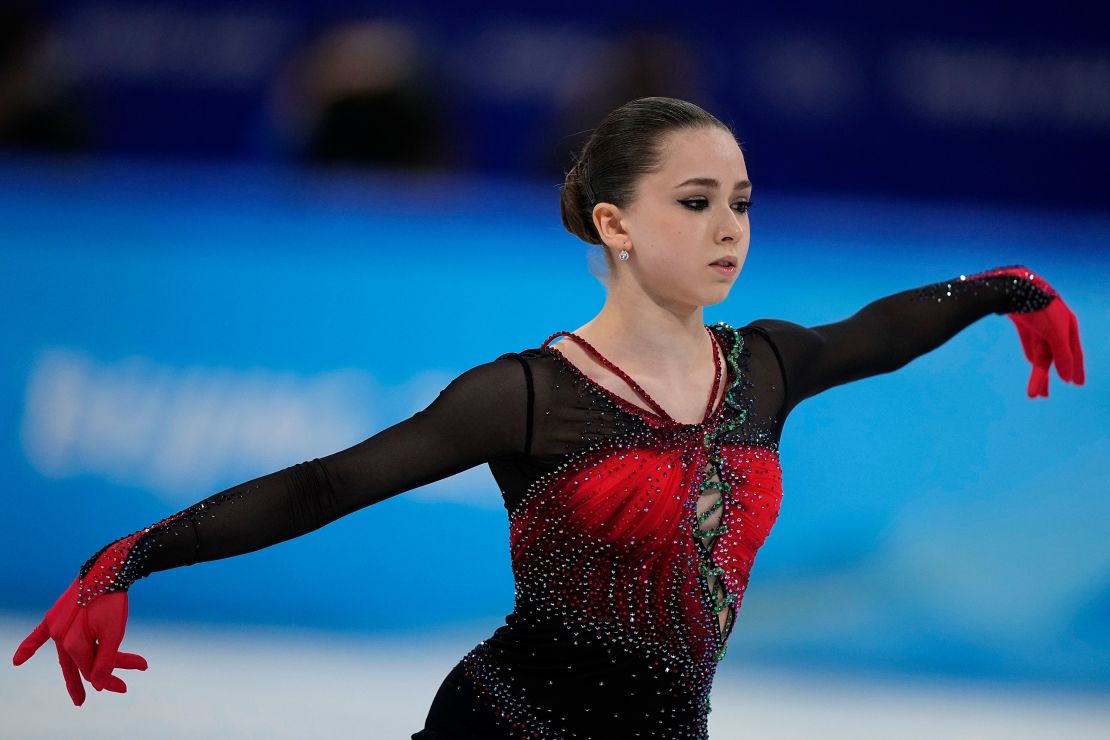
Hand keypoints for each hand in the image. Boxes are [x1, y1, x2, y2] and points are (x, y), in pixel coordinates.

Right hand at [12, 578, 147, 705]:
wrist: (106, 569)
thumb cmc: (111, 600)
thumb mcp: (115, 632)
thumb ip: (106, 660)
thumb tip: (100, 685)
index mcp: (73, 644)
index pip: (94, 668)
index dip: (115, 674)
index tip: (142, 667)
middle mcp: (60, 637)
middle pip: (83, 663)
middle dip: (101, 676)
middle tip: (113, 691)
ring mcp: (55, 627)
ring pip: (71, 653)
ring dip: (84, 665)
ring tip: (82, 688)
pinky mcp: (55, 616)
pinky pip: (38, 635)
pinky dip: (29, 647)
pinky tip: (18, 660)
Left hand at [1008, 293, 1084, 397]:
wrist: (1016, 287)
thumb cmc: (1040, 310)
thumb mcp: (1055, 334)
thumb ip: (1063, 355)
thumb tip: (1068, 377)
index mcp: (1068, 326)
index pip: (1073, 354)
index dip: (1076, 369)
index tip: (1077, 384)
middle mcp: (1056, 326)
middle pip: (1052, 357)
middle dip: (1045, 377)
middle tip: (1041, 396)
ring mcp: (1039, 323)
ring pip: (1038, 352)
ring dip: (1036, 370)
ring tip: (1032, 388)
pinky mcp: (1023, 321)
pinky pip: (1028, 341)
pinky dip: (1029, 352)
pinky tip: (1030, 361)